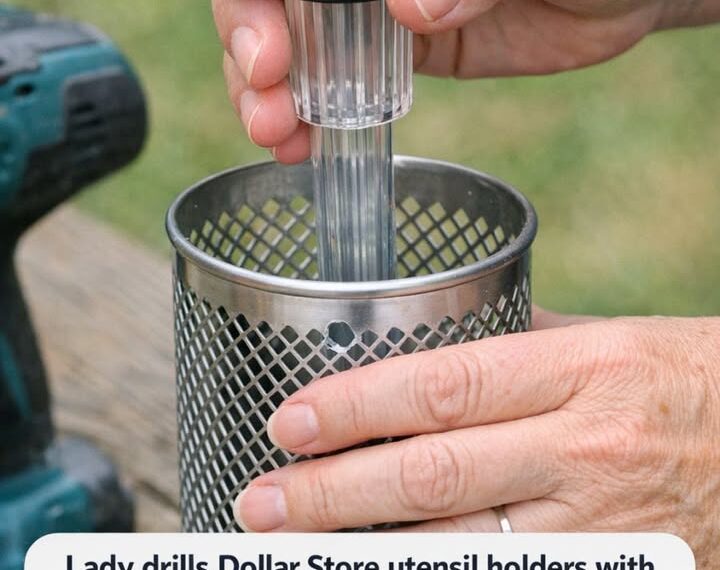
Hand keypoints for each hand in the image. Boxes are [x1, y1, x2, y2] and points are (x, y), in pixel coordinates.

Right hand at [211, 0, 713, 163]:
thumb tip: (410, 9)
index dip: (255, 4)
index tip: (271, 52)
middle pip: (274, 4)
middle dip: (251, 55)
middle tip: (267, 107)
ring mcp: (378, 8)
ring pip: (297, 45)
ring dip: (271, 95)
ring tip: (276, 137)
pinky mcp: (402, 52)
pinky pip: (342, 82)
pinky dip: (316, 117)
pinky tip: (304, 145)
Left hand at [233, 311, 719, 567]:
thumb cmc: (684, 376)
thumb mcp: (609, 338)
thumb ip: (520, 343)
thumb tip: (437, 343)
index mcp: (580, 368)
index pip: (444, 386)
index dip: (358, 406)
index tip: (292, 421)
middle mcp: (584, 446)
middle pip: (436, 472)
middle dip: (336, 490)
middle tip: (263, 500)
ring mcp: (601, 522)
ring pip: (464, 543)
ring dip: (372, 548)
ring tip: (298, 545)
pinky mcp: (617, 567)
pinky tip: (388, 565)